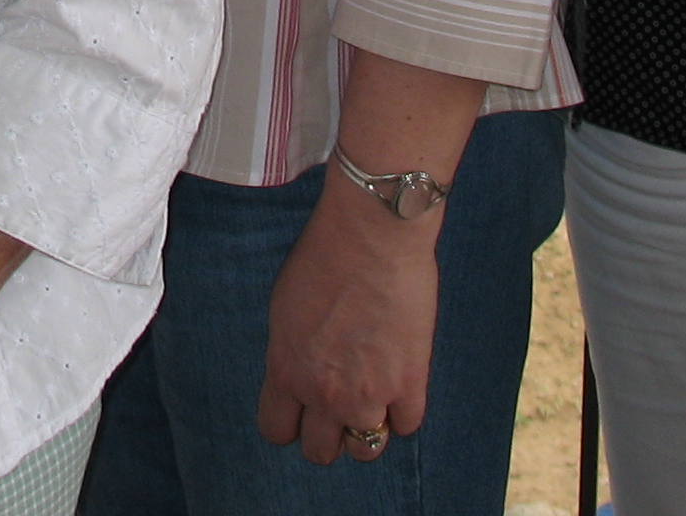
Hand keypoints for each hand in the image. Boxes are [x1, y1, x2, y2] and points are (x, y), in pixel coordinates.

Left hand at [255, 178, 437, 465]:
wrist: (372, 234)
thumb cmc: (324, 256)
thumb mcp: (284, 307)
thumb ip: (290, 352)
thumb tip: (297, 374)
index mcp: (285, 370)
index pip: (276, 431)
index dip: (290, 423)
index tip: (301, 409)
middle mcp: (323, 392)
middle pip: (319, 452)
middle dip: (328, 432)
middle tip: (340, 406)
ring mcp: (368, 394)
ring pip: (365, 450)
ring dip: (368, 427)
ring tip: (373, 396)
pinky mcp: (409, 384)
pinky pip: (406, 425)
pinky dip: (404, 409)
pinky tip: (400, 381)